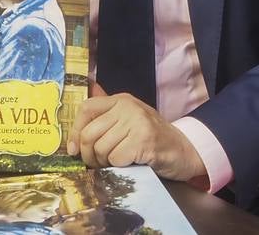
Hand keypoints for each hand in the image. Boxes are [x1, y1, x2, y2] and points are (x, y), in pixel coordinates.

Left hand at [67, 93, 206, 182]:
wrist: (184, 150)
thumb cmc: (152, 138)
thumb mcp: (129, 120)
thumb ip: (107, 113)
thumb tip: (86, 92)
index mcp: (121, 100)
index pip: (86, 108)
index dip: (75, 131)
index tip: (73, 150)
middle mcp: (128, 107)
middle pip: (89, 133)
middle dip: (88, 155)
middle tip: (97, 163)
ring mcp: (137, 122)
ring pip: (101, 148)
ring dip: (104, 163)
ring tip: (116, 162)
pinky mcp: (144, 141)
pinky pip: (116, 158)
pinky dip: (119, 166)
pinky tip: (130, 163)